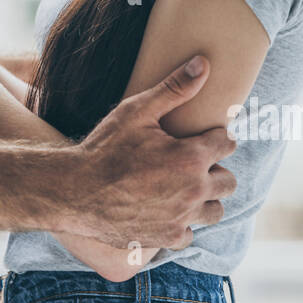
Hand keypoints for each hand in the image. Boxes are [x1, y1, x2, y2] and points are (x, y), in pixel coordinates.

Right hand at [66, 56, 236, 249]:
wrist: (74, 192)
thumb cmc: (104, 147)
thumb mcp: (136, 111)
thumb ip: (174, 88)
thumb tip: (203, 63)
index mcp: (191, 157)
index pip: (227, 144)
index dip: (215, 137)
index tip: (202, 137)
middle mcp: (193, 191)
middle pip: (229, 181)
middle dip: (215, 170)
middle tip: (191, 163)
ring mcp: (181, 218)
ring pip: (215, 211)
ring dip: (204, 199)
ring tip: (183, 187)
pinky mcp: (167, 238)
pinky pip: (189, 233)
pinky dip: (181, 222)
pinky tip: (164, 209)